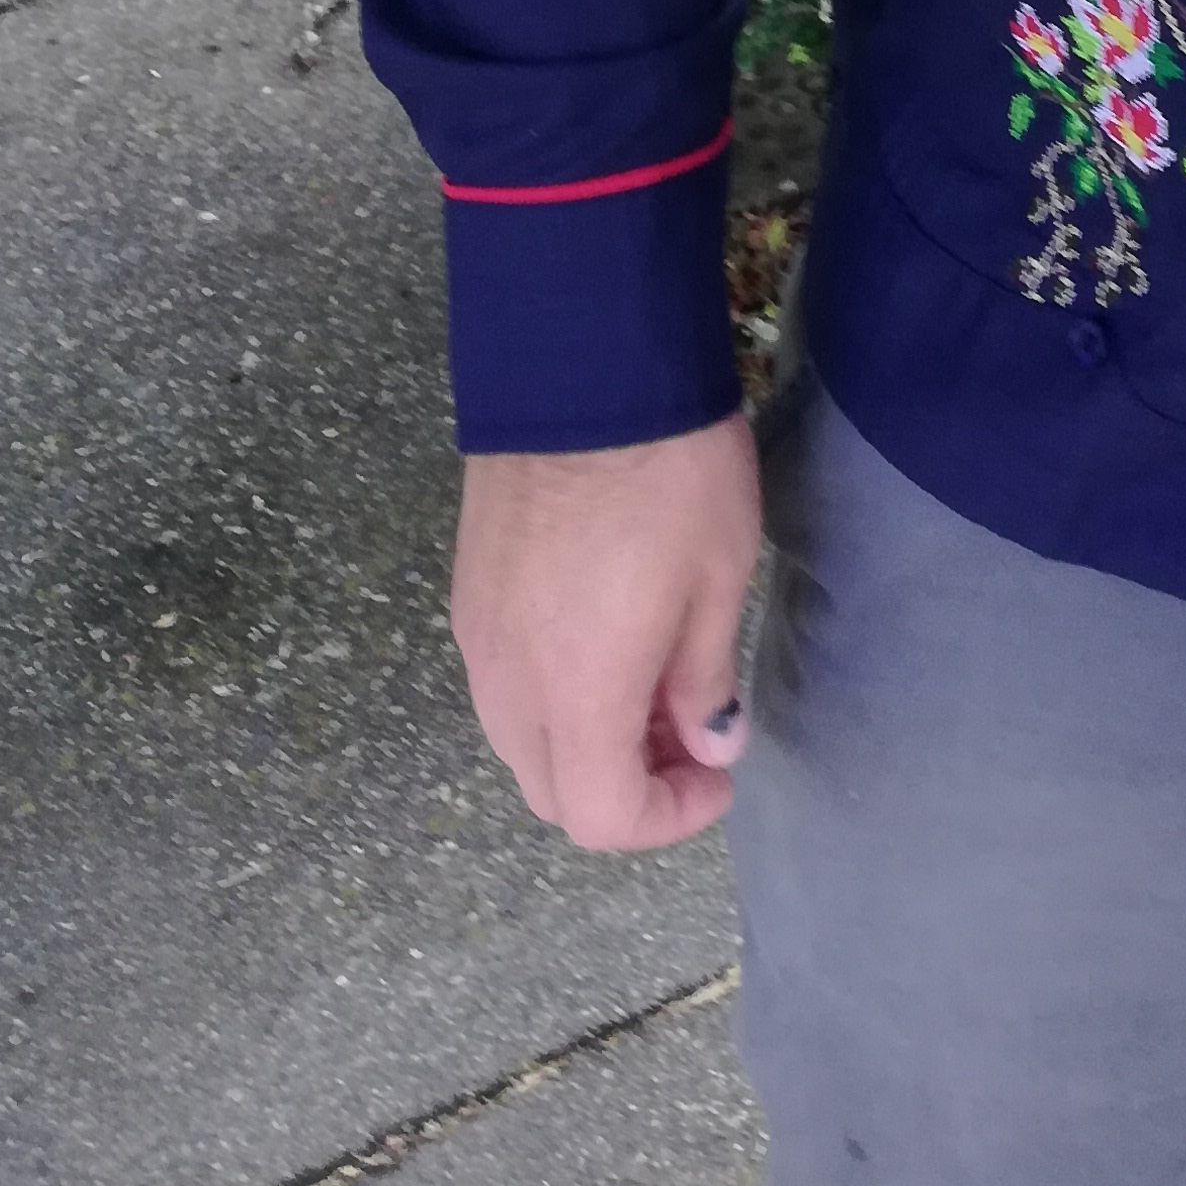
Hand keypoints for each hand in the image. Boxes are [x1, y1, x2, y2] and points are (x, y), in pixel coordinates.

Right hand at [450, 412, 760, 850]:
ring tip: (658, 687)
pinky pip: (504, 684)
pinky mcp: (466, 594)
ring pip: (521, 741)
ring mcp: (476, 636)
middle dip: (626, 787)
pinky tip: (609, 643)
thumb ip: (705, 677)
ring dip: (586, 743)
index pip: (602, 815)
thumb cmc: (671, 473)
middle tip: (693, 737)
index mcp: (576, 690)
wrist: (585, 367)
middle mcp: (508, 681)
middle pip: (552, 791)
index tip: (718, 776)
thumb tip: (709, 745)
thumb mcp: (718, 576)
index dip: (668, 818)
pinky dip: (554, 696)